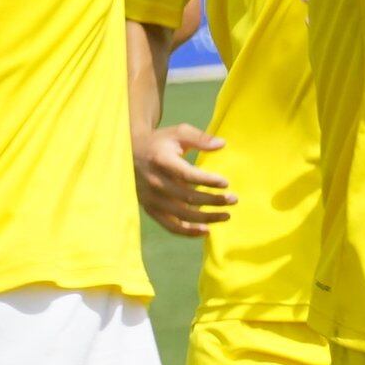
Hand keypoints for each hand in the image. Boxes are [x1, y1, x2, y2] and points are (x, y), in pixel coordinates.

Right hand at [134, 123, 233, 237]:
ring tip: (227, 215)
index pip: (186, 174)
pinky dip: (188, 232)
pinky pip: (170, 226)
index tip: (226, 183)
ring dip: (207, 218)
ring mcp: (151, 199)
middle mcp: (154, 182)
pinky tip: (207, 230)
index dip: (207, 180)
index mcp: (161, 160)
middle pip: (188, 198)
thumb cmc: (160, 142)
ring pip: (182, 215)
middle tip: (234, 199)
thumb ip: (200, 138)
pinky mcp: (150, 209)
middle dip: (214, 200)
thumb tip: (222, 144)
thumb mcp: (178, 132)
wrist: (130, 153)